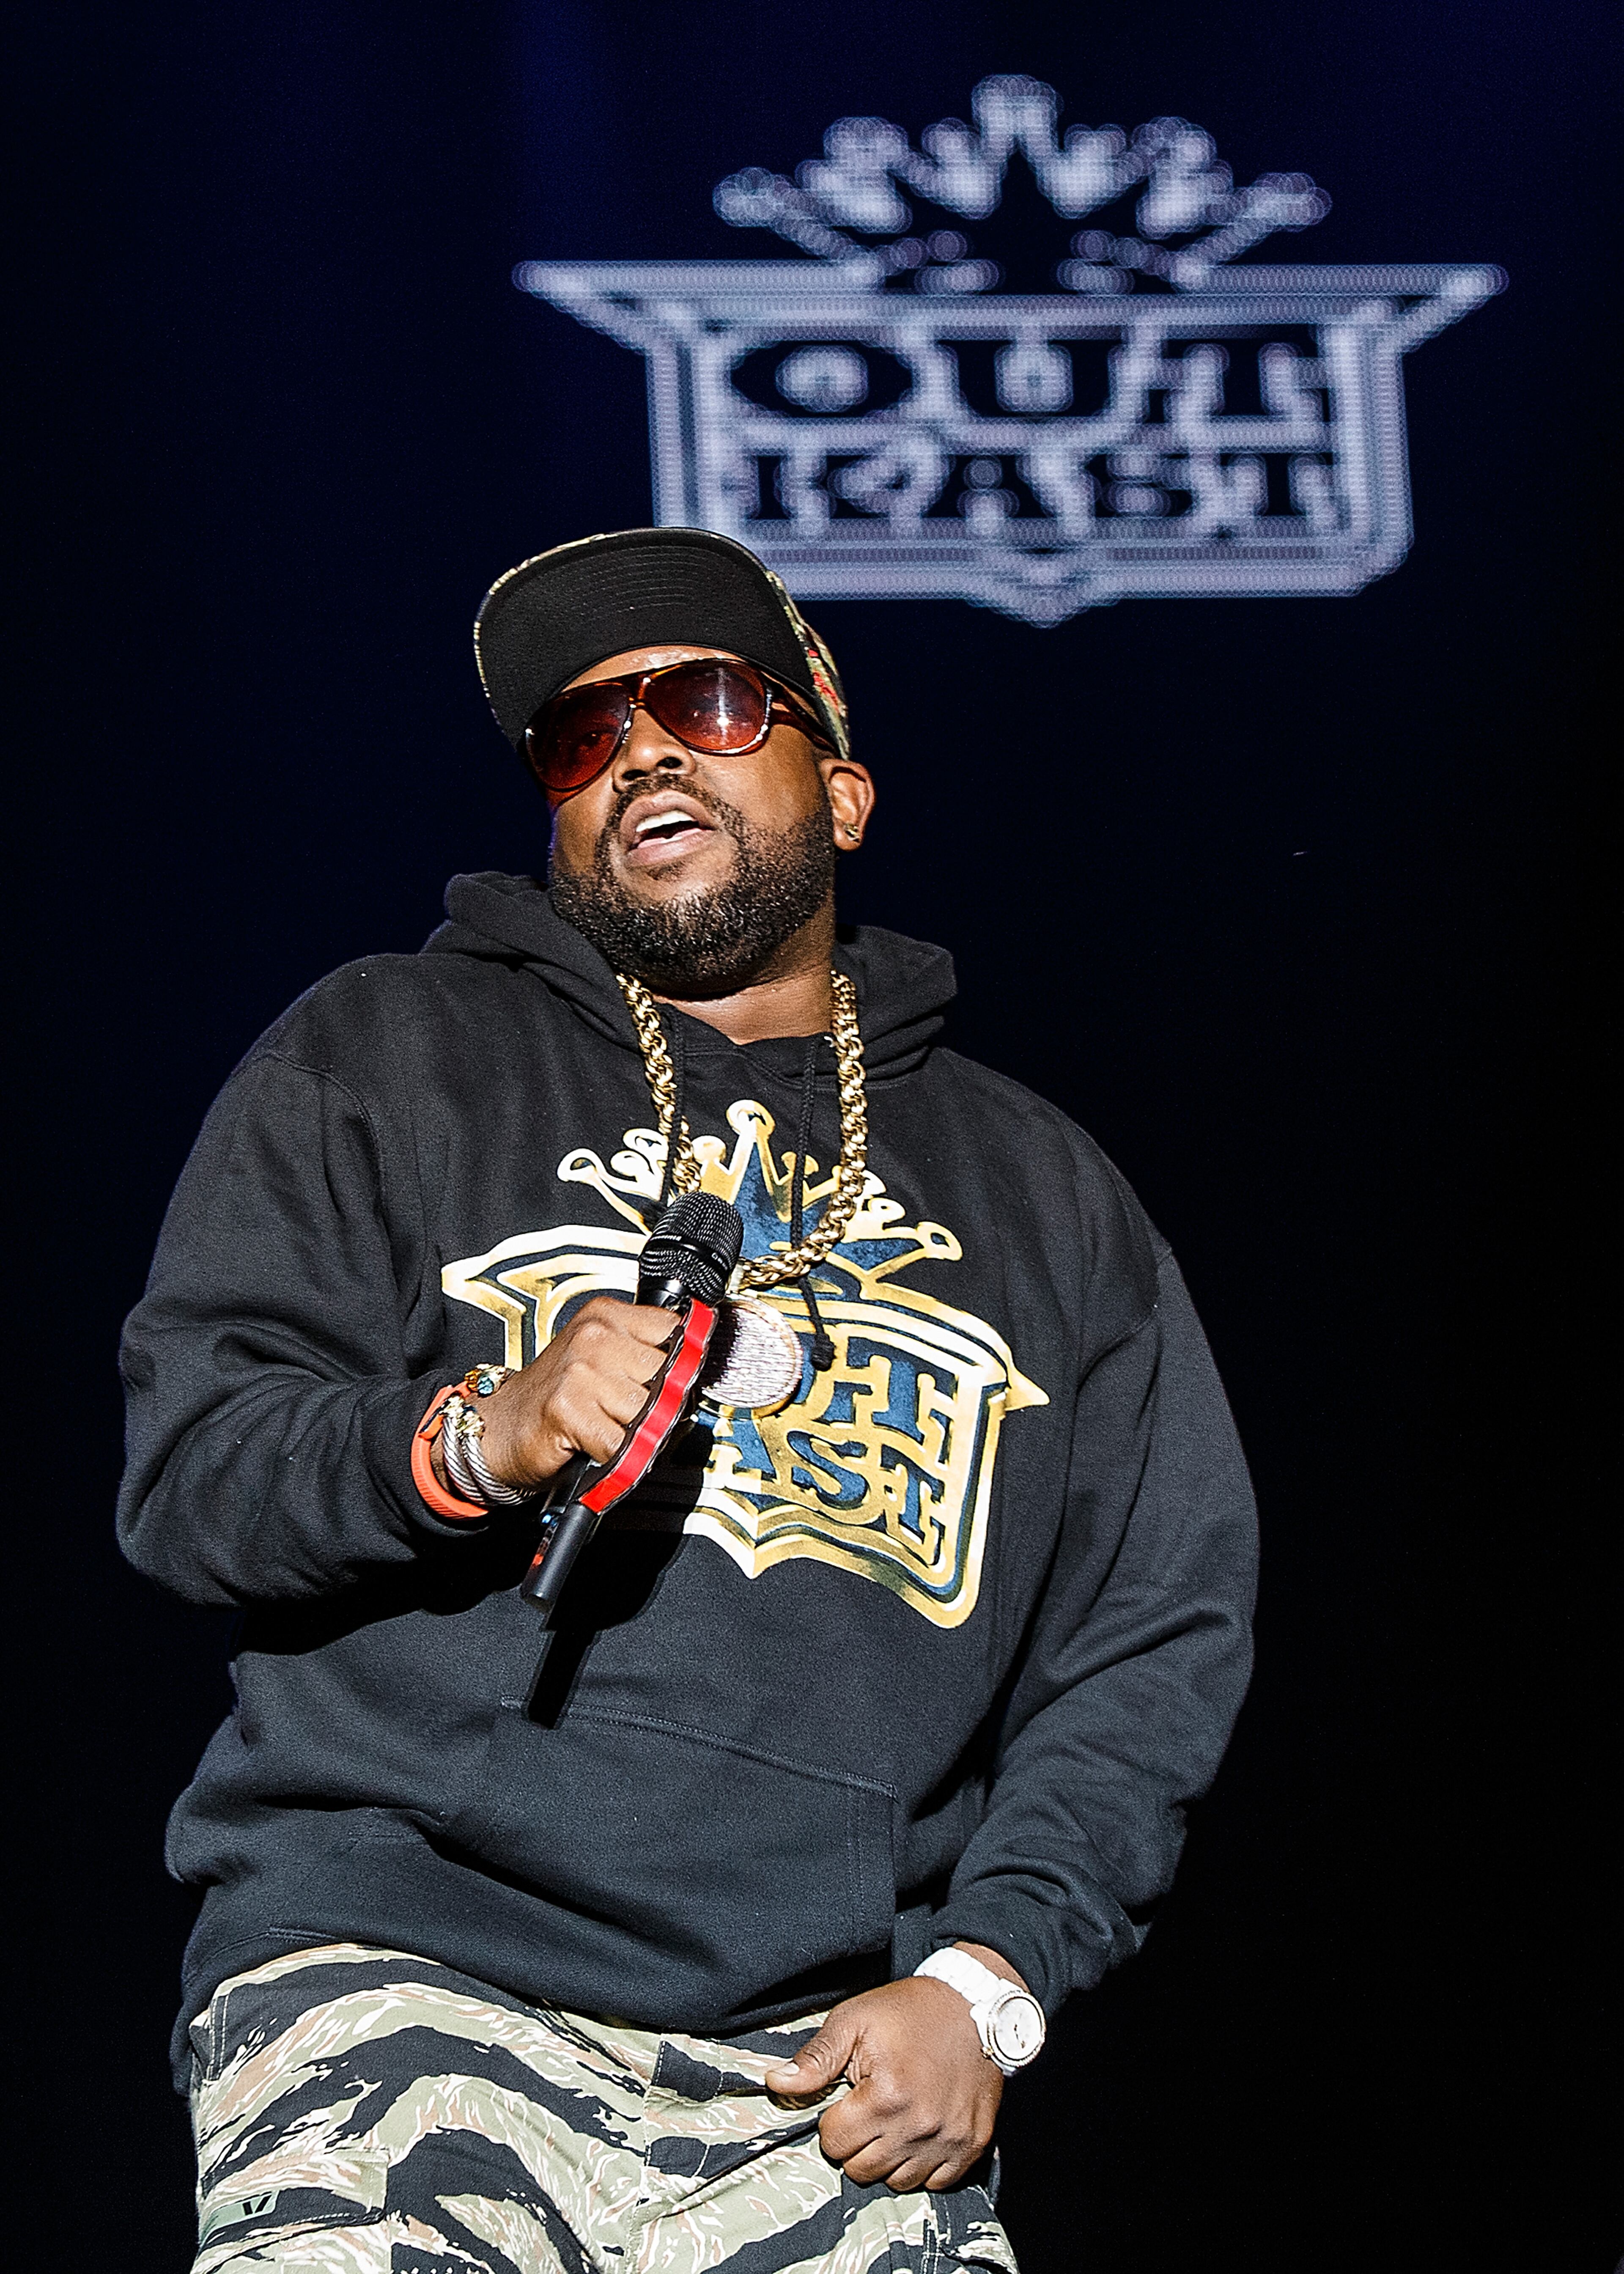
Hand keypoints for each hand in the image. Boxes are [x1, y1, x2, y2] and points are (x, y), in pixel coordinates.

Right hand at [434, 1298, 677, 1493]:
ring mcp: (581, 1371)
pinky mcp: (568, 1408)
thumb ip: (642, 1355)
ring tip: (616, 1430)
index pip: (674, 1332)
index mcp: (605, 1316)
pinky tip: (601, 1447)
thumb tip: (694, 1373)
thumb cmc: (554, 1397)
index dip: (681, 1365)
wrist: (500, 1428)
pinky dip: (620, 1457)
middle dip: (662, 1405)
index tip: (676, 1382)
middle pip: (667, 1375)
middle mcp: (594, 1336)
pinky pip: (623, 1442)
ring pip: (649, 1411)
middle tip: (638, 1417)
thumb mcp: (602, 1359)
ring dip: (640, 1434)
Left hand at [764, 1974, 1003, 2192]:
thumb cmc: (909, 2011)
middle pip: (862, 2170)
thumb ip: (815, 2058)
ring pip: (898, 2182)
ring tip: (893, 2120)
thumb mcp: (854, 2020)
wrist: (974, 2005)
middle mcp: (919, 2125)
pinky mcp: (973, 2145)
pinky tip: (919, 2133)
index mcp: (886, 2095)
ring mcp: (950, 2139)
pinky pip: (937, 2182)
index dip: (832, 2120)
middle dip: (855, 2143)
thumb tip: (775, 2083)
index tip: (846, 2098)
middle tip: (867, 2110)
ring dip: (888, 2157)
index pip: (834, 2142)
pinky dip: (923, 2165)